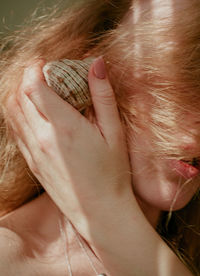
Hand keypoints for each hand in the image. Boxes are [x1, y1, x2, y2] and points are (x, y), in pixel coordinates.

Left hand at [6, 57, 132, 239]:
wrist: (100, 212)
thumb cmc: (112, 173)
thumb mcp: (114, 132)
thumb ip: (103, 95)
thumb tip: (96, 62)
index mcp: (63, 128)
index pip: (33, 87)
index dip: (35, 68)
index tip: (45, 62)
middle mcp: (42, 139)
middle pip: (18, 97)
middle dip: (26, 78)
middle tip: (42, 73)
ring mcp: (33, 152)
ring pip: (12, 113)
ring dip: (19, 95)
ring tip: (37, 90)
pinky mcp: (32, 163)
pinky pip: (15, 131)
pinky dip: (18, 114)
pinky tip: (34, 114)